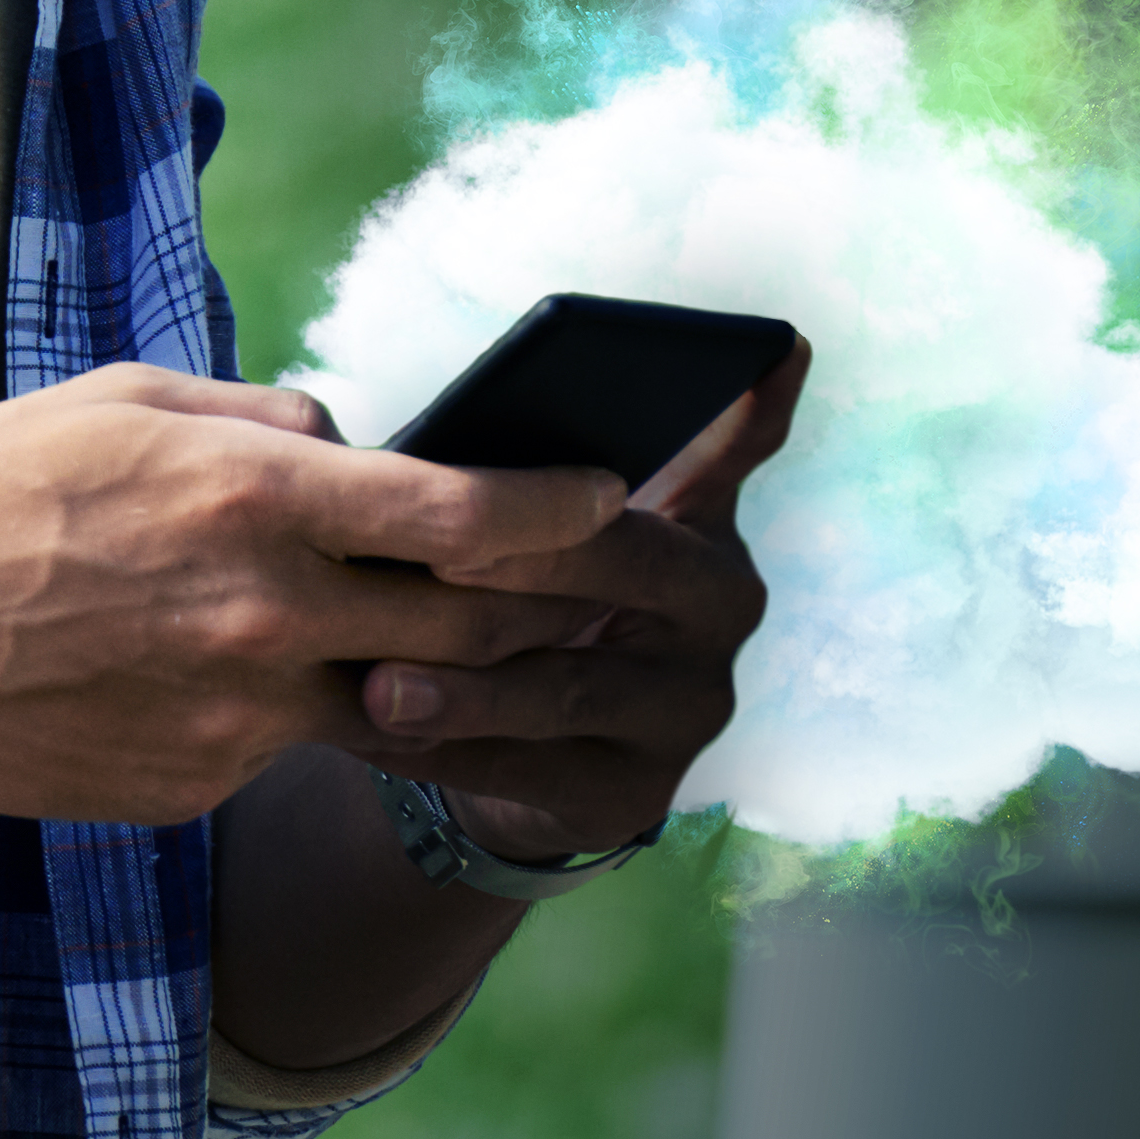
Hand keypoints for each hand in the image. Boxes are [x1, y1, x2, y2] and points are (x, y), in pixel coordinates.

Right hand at [0, 363, 635, 830]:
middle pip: (471, 634)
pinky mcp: (191, 790)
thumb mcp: (113, 403)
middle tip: (555, 591)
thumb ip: (256, 418)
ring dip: (406, 675)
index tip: (607, 499)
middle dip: (531, 612)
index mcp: (253, 498)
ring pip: (382, 706)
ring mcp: (232, 720)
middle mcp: (264, 617)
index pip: (474, 516)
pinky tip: (194, 680)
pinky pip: (273, 748)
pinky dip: (271, 713)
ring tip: (379, 637)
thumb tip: (351, 440)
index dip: (565, 510)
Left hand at [326, 345, 811, 865]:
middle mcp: (718, 608)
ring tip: (380, 686)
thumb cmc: (515, 602)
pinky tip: (366, 734)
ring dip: (469, 687)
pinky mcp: (636, 792)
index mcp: (697, 524)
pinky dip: (442, 751)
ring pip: (570, 688)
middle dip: (526, 559)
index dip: (749, 408)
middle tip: (435, 557)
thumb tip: (442, 439)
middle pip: (625, 563)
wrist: (516, 753)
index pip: (737, 451)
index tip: (773, 346)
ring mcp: (688, 707)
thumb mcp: (527, 534)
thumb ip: (522, 481)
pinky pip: (528, 770)